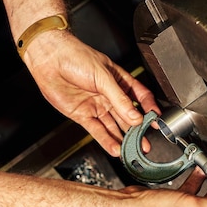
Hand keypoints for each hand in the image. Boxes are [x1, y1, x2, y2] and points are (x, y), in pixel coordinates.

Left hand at [22, 31, 158, 156]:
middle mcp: (108, 95)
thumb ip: (119, 98)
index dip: (148, 109)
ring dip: (123, 139)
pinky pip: (97, 130)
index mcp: (118, 81)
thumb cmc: (75, 56)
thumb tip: (135, 116)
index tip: (156, 120)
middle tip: (146, 143)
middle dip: (137, 131)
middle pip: (127, 116)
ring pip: (113, 126)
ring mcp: (95, 106)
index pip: (139, 97)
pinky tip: (115, 148)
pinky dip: (106, 141)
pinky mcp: (82, 115)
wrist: (50, 58)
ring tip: (133, 150)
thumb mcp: (103, 76)